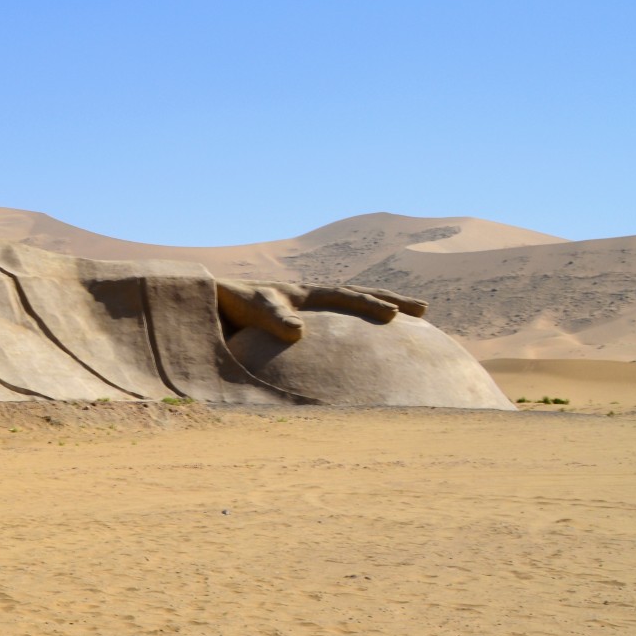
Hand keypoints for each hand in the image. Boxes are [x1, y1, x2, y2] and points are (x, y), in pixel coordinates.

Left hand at [216, 279, 427, 343]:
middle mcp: (311, 297)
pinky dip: (355, 326)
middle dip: (390, 300)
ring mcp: (307, 309)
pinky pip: (336, 323)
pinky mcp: (299, 323)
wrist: (212, 301)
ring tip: (410, 317)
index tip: (396, 315)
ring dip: (378, 309)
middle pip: (358, 294)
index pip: (345, 296)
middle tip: (424, 309)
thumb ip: (272, 317)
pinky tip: (366, 343)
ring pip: (351, 305)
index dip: (370, 304)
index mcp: (304, 292)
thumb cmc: (230, 302)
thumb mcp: (251, 308)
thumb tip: (299, 331)